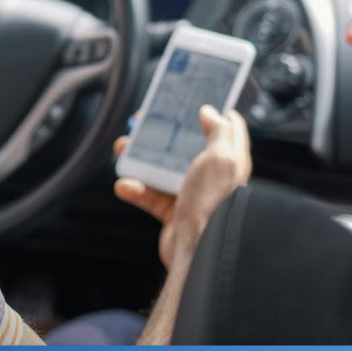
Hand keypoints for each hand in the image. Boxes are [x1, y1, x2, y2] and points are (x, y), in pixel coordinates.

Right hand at [113, 105, 251, 268]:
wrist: (197, 250)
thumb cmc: (213, 203)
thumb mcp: (221, 158)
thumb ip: (219, 132)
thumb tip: (212, 112)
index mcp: (229, 161)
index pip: (225, 130)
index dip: (210, 113)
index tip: (191, 100)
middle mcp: (212, 177)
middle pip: (185, 147)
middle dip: (162, 133)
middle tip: (143, 122)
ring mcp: (191, 195)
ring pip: (162, 169)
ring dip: (139, 159)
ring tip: (122, 149)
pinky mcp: (173, 213)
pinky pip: (149, 196)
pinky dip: (135, 189)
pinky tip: (125, 185)